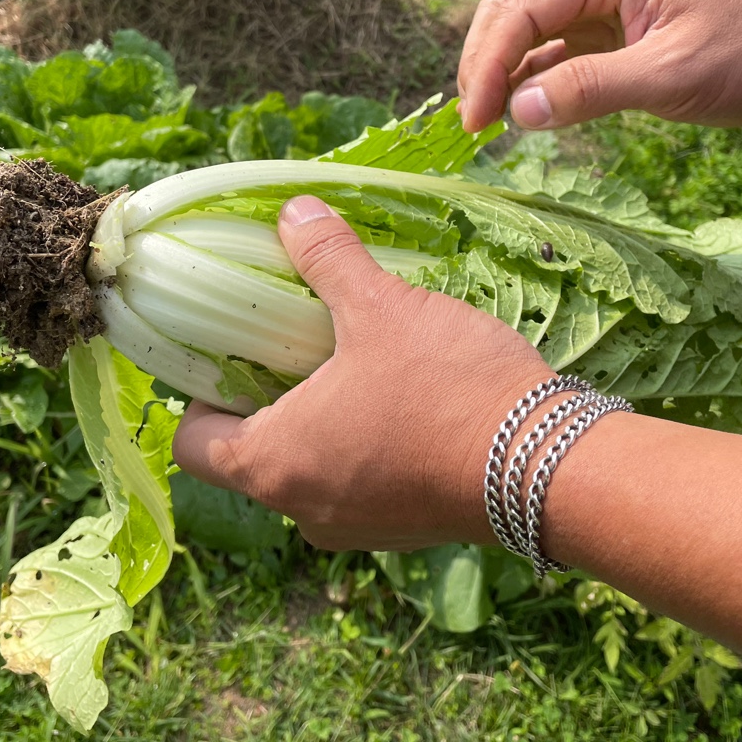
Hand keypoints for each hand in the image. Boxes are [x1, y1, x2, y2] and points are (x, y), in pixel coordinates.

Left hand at [172, 196, 550, 550]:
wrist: (547, 464)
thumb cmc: (446, 387)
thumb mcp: (380, 307)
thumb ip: (326, 258)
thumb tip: (293, 212)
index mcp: (274, 464)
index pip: (194, 443)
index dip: (199, 392)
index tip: (230, 349)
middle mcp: (304, 510)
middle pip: (251, 456)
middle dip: (264, 399)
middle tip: (291, 341)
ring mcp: (357, 528)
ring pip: (308, 471)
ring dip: (317, 422)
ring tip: (349, 362)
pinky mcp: (404, 529)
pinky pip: (359, 485)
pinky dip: (363, 446)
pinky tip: (398, 397)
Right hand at [456, 0, 741, 132]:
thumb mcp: (672, 74)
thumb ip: (593, 89)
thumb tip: (518, 111)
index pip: (522, 10)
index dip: (488, 65)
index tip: (477, 122)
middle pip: (509, 14)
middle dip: (482, 67)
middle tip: (473, 128)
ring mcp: (598, 3)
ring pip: (523, 35)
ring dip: (500, 78)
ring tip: (485, 129)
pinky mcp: (606, 33)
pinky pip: (551, 54)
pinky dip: (528, 84)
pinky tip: (517, 116)